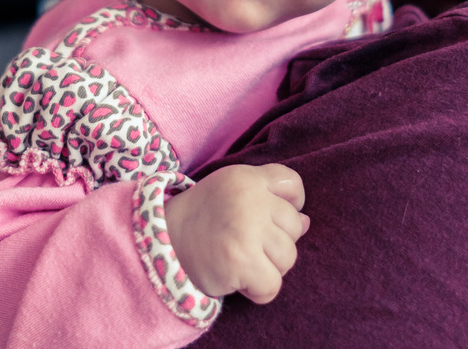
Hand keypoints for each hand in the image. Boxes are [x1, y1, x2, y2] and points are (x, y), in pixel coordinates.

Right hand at [163, 163, 308, 303]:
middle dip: (276, 241)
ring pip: (288, 257)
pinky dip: (259, 290)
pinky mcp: (241, 262)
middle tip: (246, 242)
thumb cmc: (202, 217)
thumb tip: (306, 222)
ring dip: (268, 266)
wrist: (161, 242)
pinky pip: (272, 285)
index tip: (270, 217)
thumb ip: (269, 197)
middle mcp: (249, 200)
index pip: (292, 185)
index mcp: (247, 178)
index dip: (291, 204)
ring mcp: (246, 231)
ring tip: (242, 260)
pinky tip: (240, 279)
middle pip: (295, 226)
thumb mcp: (231, 189)